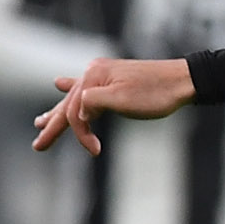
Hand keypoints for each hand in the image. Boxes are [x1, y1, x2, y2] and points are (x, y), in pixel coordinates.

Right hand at [32, 58, 194, 154]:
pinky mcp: (114, 79)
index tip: (95, 151)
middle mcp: (95, 72)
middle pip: (70, 104)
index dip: (80, 134)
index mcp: (93, 75)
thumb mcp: (122, 100)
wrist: (186, 80)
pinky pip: (87, 88)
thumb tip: (78, 110)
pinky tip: (60, 84)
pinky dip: (72, 91)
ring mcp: (104, 75)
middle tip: (38, 145)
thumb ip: (93, 102)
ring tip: (39, 121)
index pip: (76, 111)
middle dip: (53, 126)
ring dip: (59, 111)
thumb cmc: (157, 93)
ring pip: (75, 97)